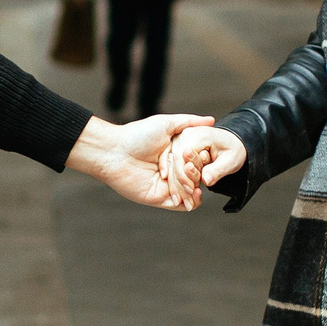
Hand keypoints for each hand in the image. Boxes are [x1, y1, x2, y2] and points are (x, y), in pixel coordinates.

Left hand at [67, 113, 215, 210]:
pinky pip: (180, 205)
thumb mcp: (166, 123)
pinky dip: (190, 203)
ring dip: (195, 190)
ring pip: (189, 192)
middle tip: (196, 171)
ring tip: (197, 185)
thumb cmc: (137, 135)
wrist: (115, 152)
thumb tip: (212, 120)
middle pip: (194, 177)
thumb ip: (189, 122)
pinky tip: (193, 194)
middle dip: (198, 176)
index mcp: (174, 154)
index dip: (202, 161)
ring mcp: (166, 185)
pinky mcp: (159, 198)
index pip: (196, 161)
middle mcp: (172, 170)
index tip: (206, 157)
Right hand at [158, 125, 247, 210]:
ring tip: (181, 202)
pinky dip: (174, 181)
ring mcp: (179, 141)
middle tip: (186, 203)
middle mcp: (185, 136)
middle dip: (179, 184)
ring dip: (175, 185)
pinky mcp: (177, 149)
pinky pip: (171, 166)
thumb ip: (218, 169)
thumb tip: (206, 180)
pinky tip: (176, 195)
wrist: (232, 143)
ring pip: (171, 166)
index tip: (191, 191)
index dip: (184, 176)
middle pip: (174, 162)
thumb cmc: (233, 149)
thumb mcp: (231, 160)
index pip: (181, 157)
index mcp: (198, 135)